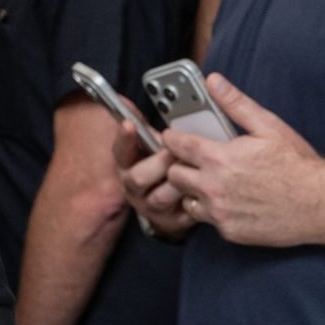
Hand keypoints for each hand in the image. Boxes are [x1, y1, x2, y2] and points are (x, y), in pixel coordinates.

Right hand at [112, 114, 193, 239]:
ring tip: (194, 174)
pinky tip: (204, 193)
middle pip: (137, 177)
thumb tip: (126, 102)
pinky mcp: (171, 221)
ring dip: (177, 184)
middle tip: (176, 153)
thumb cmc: (163, 167)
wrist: (171, 205)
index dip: (124, 138)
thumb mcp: (151, 147)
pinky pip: (182, 213)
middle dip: (159, 163)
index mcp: (127, 165)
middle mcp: (133, 187)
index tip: (129, 123)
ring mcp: (150, 206)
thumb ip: (144, 128)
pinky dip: (193, 202)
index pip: (120, 151)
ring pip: (160, 197)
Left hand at [162, 74, 324, 246]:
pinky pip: (207, 219)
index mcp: (218, 158)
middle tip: (195, 162)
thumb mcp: (268, 126)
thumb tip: (213, 82)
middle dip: (179, 165)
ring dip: (193, 191)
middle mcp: (213, 186)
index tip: (174, 137)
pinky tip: (229, 202)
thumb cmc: (298, 165)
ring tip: (212, 183)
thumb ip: (235, 104)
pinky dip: (212, 211)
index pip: (174, 144)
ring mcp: (220, 211)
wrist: (323, 204)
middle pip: (173, 173)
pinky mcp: (229, 231)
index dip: (172, 138)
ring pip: (186, 198)